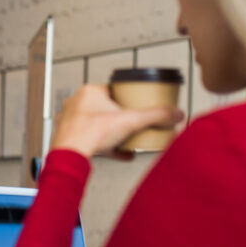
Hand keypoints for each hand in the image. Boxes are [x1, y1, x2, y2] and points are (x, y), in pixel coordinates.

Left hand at [50, 85, 182, 159]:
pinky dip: (106, 145)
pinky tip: (121, 153)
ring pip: (97, 124)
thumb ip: (156, 116)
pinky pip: (91, 139)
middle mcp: (77, 103)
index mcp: (90, 91)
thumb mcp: (131, 121)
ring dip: (113, 132)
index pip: (113, 90)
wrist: (70, 156)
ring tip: (128, 138)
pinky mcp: (69, 137)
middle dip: (121, 117)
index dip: (128, 98)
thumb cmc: (90, 134)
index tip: (137, 105)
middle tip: (134, 123)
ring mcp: (71, 120)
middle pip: (106, 107)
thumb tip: (176, 113)